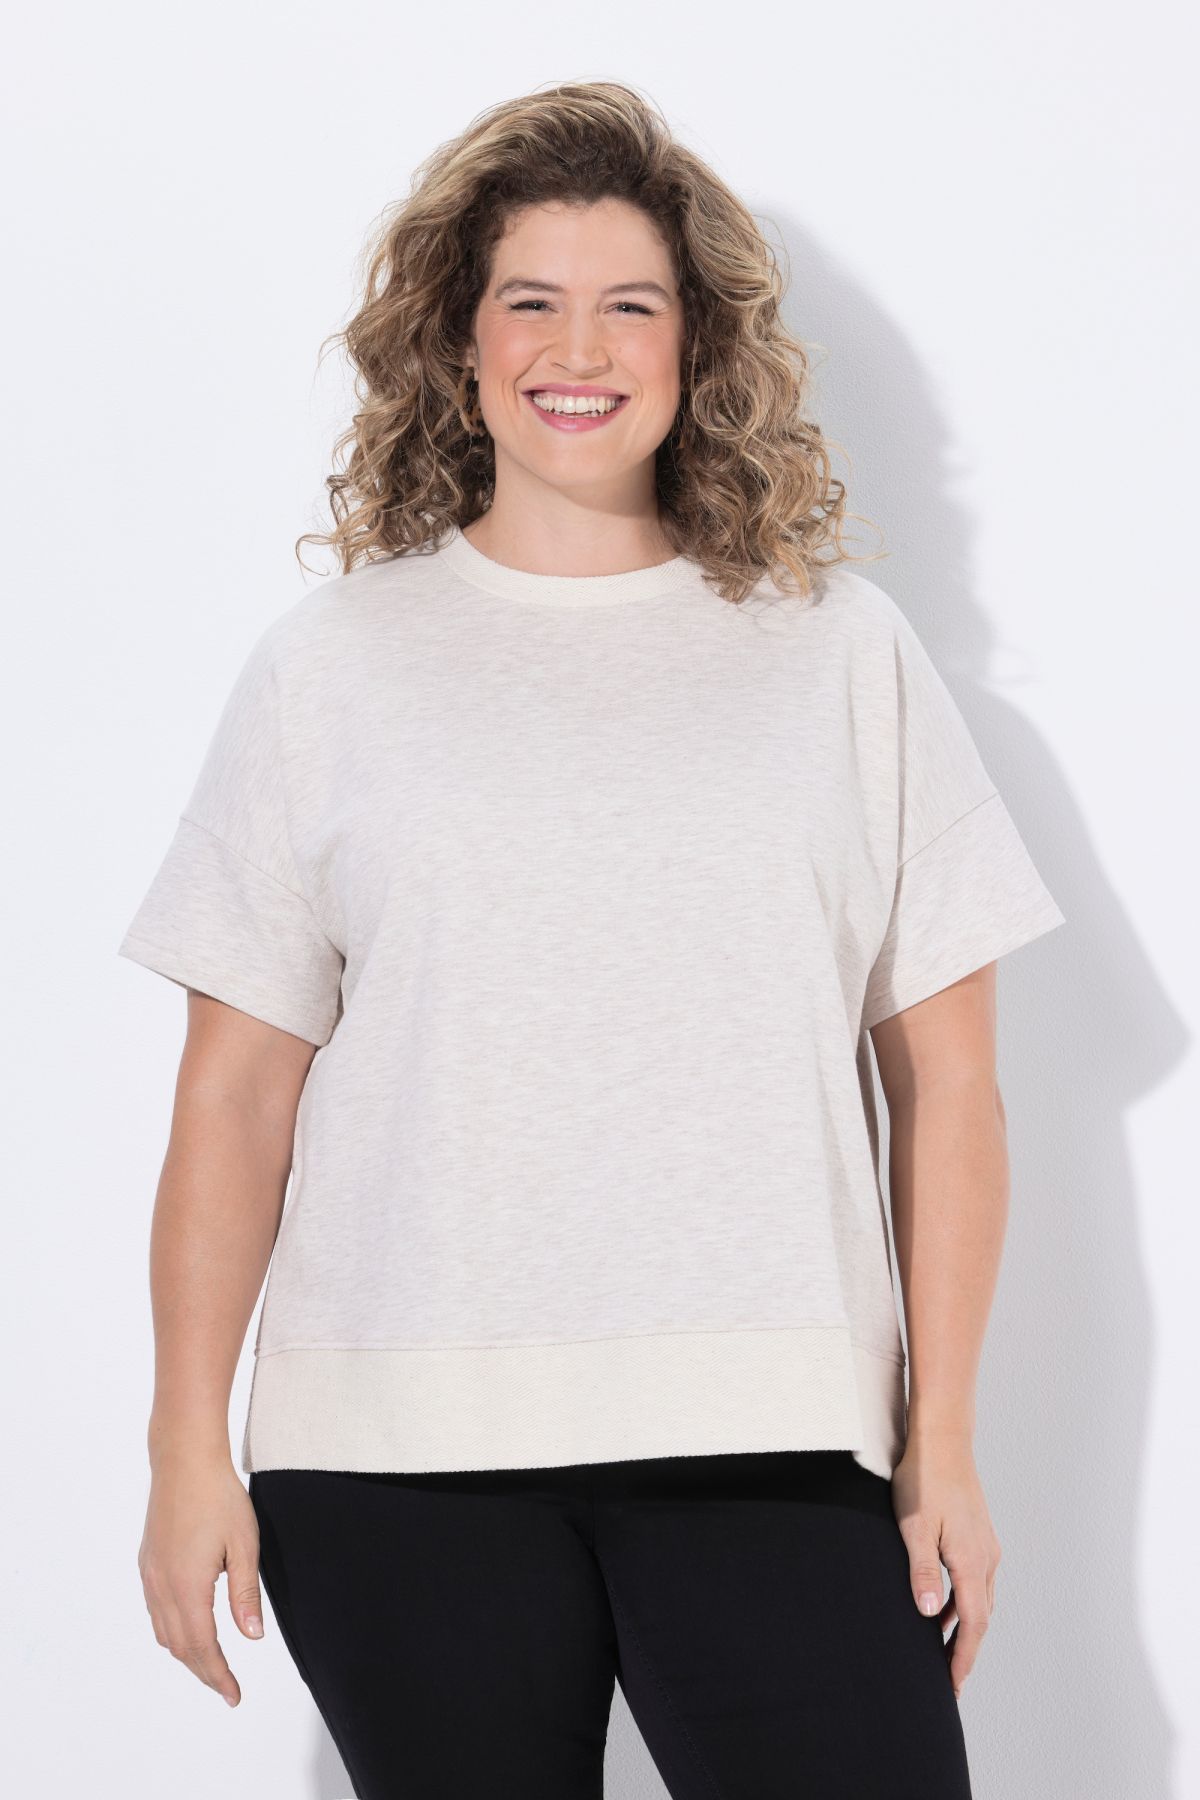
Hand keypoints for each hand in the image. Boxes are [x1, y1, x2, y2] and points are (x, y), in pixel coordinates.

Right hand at [138, 1450, 264, 1706]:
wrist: (184, 1460)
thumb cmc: (220, 1496)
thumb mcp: (244, 1544)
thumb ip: (245, 1593)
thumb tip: (252, 1638)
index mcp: (188, 1586)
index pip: (202, 1647)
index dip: (218, 1676)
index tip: (234, 1696)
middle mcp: (162, 1586)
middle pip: (180, 1647)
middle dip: (204, 1671)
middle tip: (227, 1687)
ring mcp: (150, 1574)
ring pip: (164, 1632)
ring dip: (187, 1653)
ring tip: (212, 1663)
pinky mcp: (147, 1562)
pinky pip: (156, 1611)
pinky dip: (173, 1630)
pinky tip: (189, 1627)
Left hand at [890, 1427, 1000, 1700]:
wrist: (942, 1439)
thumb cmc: (923, 1479)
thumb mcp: (914, 1527)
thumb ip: (922, 1571)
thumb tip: (927, 1614)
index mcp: (972, 1561)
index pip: (973, 1624)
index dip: (962, 1658)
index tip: (952, 1686)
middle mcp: (986, 1557)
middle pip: (980, 1617)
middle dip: (965, 1650)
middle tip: (948, 1679)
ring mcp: (985, 1544)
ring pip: (979, 1598)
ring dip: (963, 1626)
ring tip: (941, 1649)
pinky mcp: (978, 1533)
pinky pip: (974, 1579)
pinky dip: (961, 1601)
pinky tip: (940, 1605)